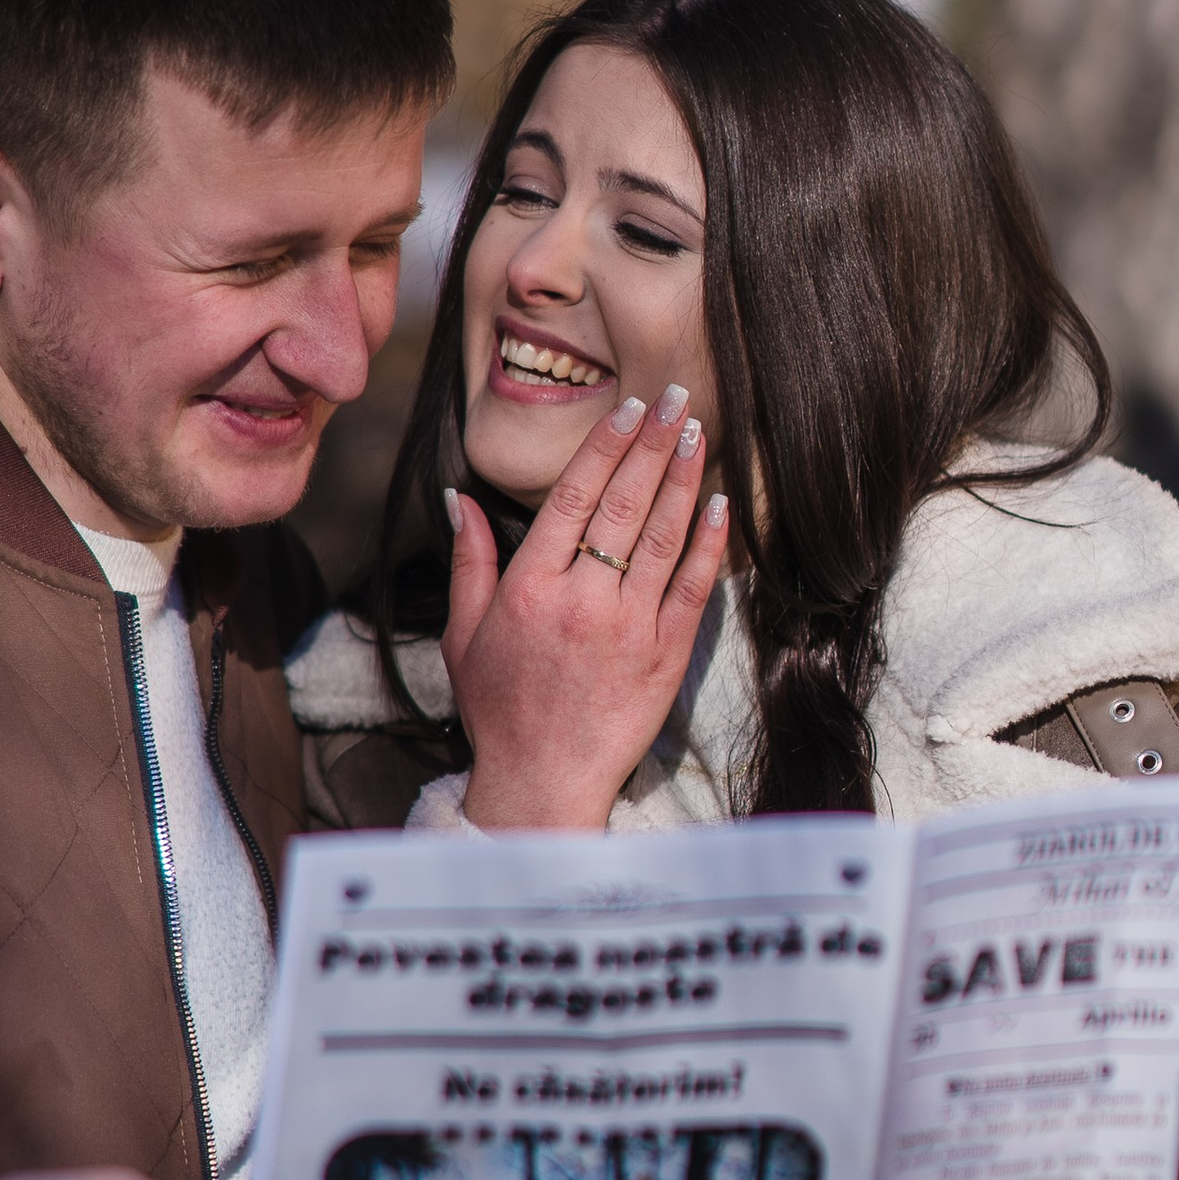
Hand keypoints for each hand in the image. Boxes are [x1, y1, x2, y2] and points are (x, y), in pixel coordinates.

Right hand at [444, 387, 730, 829]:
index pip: (573, 499)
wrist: (544, 782)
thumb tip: (460, 499)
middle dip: (652, 444)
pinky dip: (706, 543)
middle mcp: (582, 602)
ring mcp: (630, 629)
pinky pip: (692, 588)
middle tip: (675, 397)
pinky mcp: (666, 657)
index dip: (606, 447)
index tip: (629, 408)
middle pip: (624, 505)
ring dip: (682, 479)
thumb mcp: (464, 635)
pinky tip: (718, 503)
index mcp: (531, 590)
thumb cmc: (500, 709)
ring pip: (661, 537)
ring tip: (697, 432)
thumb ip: (470, 562)